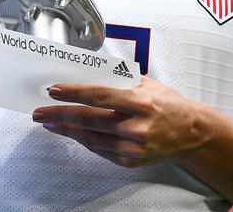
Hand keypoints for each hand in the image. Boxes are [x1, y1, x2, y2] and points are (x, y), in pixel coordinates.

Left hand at [32, 76, 214, 167]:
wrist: (193, 134)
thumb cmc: (168, 105)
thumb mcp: (147, 84)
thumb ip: (118, 79)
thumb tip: (86, 72)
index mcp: (139, 103)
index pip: (99, 96)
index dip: (73, 93)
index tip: (53, 90)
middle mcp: (136, 127)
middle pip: (89, 120)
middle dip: (59, 115)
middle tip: (39, 112)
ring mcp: (133, 147)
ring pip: (90, 138)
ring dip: (66, 130)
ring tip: (49, 122)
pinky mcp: (131, 161)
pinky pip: (100, 149)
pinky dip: (83, 140)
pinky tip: (71, 132)